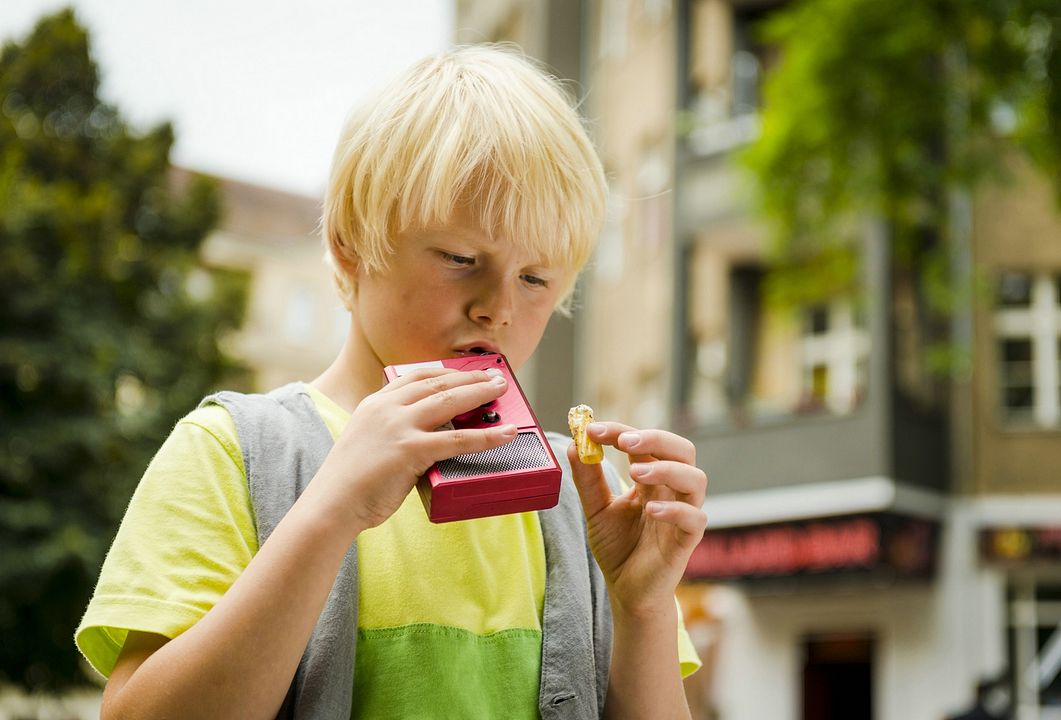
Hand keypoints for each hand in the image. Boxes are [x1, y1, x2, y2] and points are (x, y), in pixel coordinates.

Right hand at [313, 367, 515, 532]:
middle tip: (493, 377)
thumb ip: (393, 434)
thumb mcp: (367, 444)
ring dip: (480, 392)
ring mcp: (399, 426)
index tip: (462, 371)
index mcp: (374, 404)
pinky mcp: (411, 449)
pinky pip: (458, 439)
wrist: (331, 505)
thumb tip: (426, 438)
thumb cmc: (350, 484)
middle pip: (437, 383)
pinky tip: (506, 434)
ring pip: (449, 401)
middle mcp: (387, 408)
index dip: (444, 372)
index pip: (415, 377)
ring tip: (501, 390)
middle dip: (469, 378)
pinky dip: (486, 436)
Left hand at [568, 422, 707, 616]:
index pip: (644, 443)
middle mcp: (671, 490)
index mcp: (651, 478)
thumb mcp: (596, 510)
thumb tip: (574, 445)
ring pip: (695, 479)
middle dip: (655, 438)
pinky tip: (651, 510)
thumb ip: (588, 480)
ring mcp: (682, 514)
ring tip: (635, 473)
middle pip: (681, 450)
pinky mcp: (686, 541)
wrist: (627, 591)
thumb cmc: (618, 547)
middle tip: (624, 442)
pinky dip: (676, 510)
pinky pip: (695, 518)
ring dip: (667, 469)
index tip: (592, 429)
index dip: (621, 431)